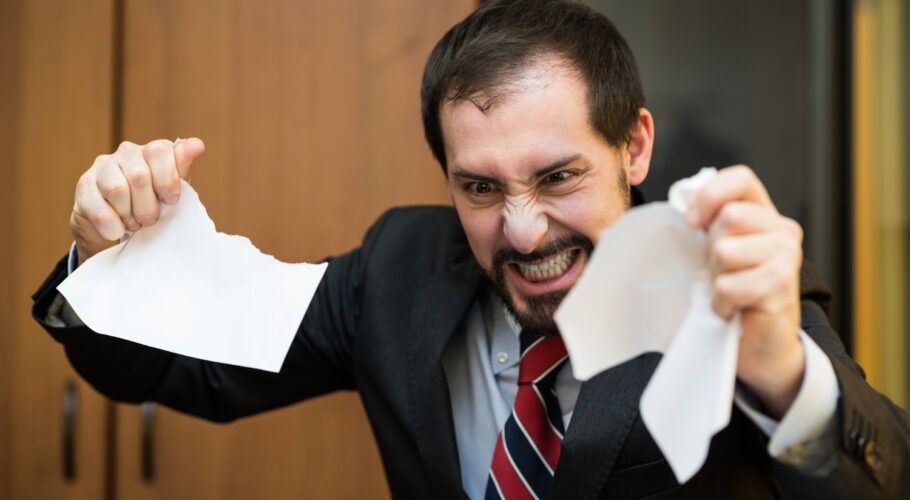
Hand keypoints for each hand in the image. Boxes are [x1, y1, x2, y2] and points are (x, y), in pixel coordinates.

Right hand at [70, 138, 205, 264]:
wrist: (118, 226)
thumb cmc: (152, 204)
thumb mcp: (172, 190)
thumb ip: (182, 168)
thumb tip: (197, 144)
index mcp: (151, 151)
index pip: (159, 151)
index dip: (167, 179)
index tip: (171, 200)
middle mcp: (126, 153)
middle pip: (139, 175)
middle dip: (148, 206)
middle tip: (150, 220)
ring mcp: (103, 166)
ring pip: (117, 190)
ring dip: (129, 215)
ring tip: (133, 223)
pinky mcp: (84, 185)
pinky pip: (98, 209)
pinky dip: (112, 226)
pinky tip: (118, 230)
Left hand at [686, 165, 804, 417]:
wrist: (758, 346)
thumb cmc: (731, 295)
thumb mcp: (714, 253)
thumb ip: (706, 224)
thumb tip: (680, 201)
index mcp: (762, 214)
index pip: (741, 179)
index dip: (711, 195)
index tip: (691, 222)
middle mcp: (781, 229)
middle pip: (729, 217)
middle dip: (711, 249)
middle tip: (718, 273)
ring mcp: (787, 255)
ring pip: (726, 250)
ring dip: (716, 277)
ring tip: (727, 291)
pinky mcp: (783, 284)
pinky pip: (730, 284)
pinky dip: (722, 301)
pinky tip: (732, 309)